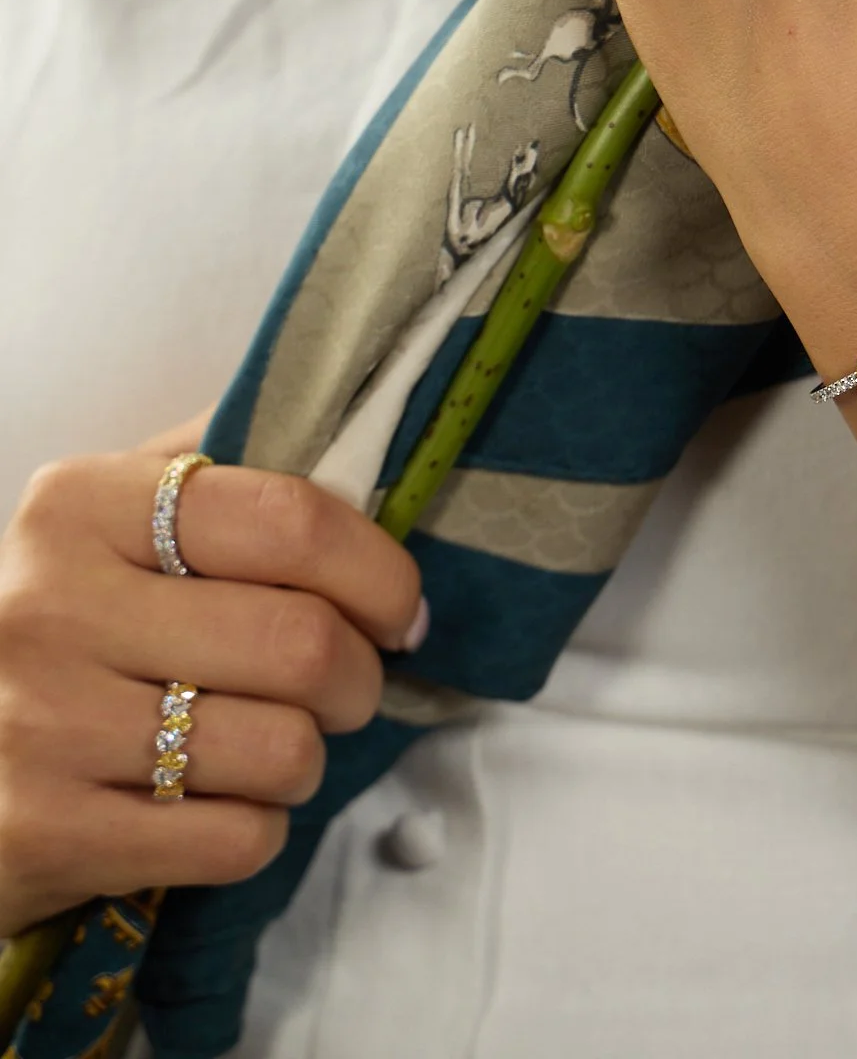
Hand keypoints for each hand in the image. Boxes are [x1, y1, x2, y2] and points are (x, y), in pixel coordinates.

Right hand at [0, 430, 422, 933]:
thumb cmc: (66, 618)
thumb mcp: (115, 516)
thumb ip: (225, 466)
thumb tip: (362, 435)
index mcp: (83, 505)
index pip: (290, 520)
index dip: (377, 569)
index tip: (397, 605)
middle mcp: (52, 605)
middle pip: (302, 642)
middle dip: (360, 675)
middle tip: (349, 683)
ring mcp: (42, 725)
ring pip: (283, 749)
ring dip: (308, 755)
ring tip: (275, 741)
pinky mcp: (45, 834)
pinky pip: (238, 839)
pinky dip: (257, 827)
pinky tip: (217, 800)